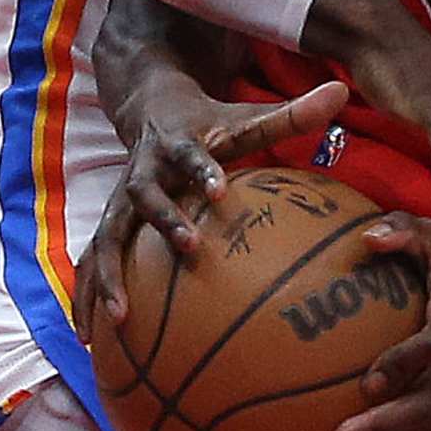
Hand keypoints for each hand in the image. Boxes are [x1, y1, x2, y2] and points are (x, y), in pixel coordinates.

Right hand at [74, 77, 347, 336]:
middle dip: (163, 221)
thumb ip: (292, 113)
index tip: (222, 189)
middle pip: (143, 197)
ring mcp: (121, 201)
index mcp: (176, 146)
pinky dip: (89, 296)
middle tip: (189, 248)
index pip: (190, 154)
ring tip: (119, 318)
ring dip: (108, 277)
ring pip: (106, 238)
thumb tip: (341, 91)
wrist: (152, 109)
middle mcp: (143, 173)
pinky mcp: (111, 224)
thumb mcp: (246, 117)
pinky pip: (95, 262)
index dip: (203, 168)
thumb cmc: (210, 124)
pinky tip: (91, 338)